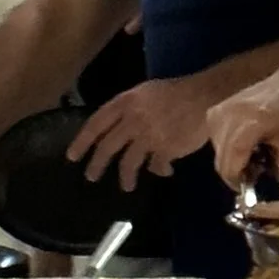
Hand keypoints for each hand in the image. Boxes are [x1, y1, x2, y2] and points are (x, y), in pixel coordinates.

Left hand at [66, 73, 219, 189]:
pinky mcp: (165, 150)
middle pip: (108, 146)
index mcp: (126, 102)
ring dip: (126, 177)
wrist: (205, 97)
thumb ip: (129, 109)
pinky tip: (164, 171)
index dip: (82, 141)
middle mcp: (133, 120)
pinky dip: (159, 171)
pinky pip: (156, 167)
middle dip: (97, 164)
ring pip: (128, 163)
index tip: (72, 157)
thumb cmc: (177, 92)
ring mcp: (148, 136)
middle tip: (91, 177)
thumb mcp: (146, 92)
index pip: (96, 123)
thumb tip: (119, 129)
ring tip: (127, 186)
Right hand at [207, 72, 278, 188]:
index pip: (234, 154)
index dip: (236, 176)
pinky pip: (215, 140)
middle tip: (254, 175)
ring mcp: (220, 111)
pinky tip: (245, 146)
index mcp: (253, 120)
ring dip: (231, 161)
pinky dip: (227, 149)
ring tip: (253, 158)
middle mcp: (231, 114)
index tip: (247, 188)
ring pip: (217, 151)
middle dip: (235, 172)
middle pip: (221, 157)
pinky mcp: (214, 111)